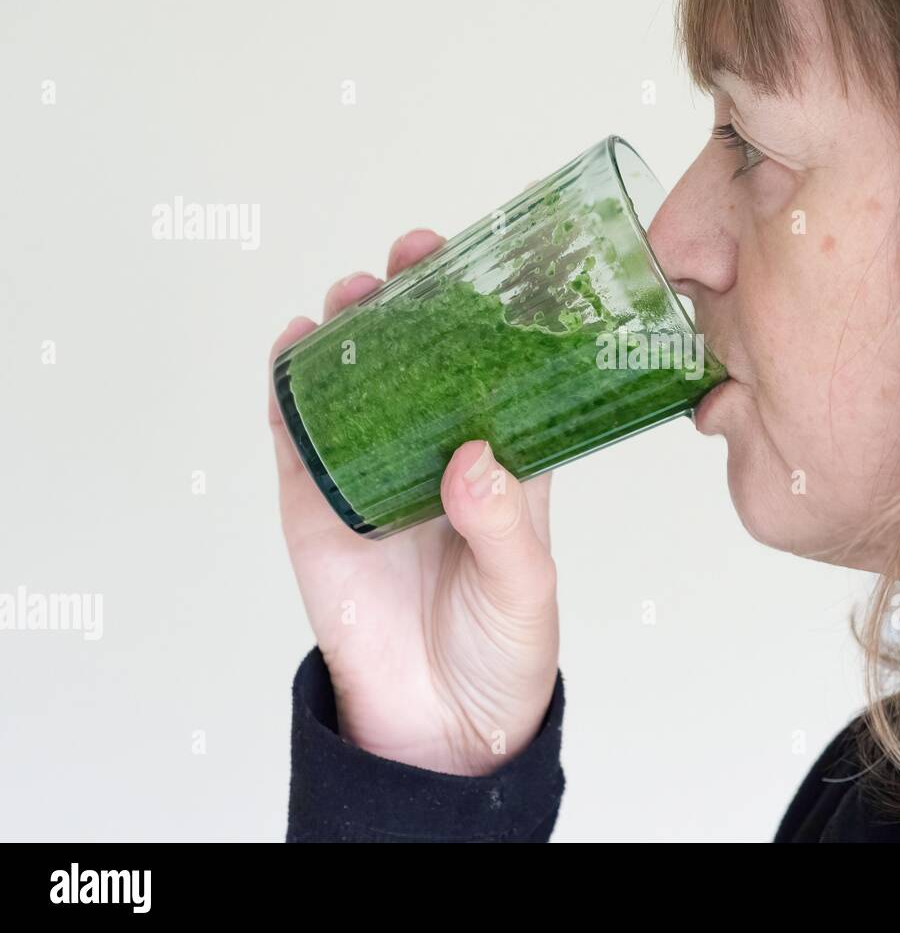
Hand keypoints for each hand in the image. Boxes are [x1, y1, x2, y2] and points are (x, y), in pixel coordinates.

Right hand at [268, 229, 558, 775]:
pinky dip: (290, 388)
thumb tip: (472, 462)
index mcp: (503, 462)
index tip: (489, 265)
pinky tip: (295, 347)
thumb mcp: (525, 588)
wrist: (436, 723)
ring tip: (355, 294)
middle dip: (413, 300)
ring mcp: (372, 471)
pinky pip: (297, 435)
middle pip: (421, 359)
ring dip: (350, 328)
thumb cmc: (501, 650)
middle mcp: (436, 453)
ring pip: (355, 382)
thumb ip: (503, 526)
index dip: (492, 316)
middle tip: (412, 259)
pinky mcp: (316, 502)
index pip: (498, 372)